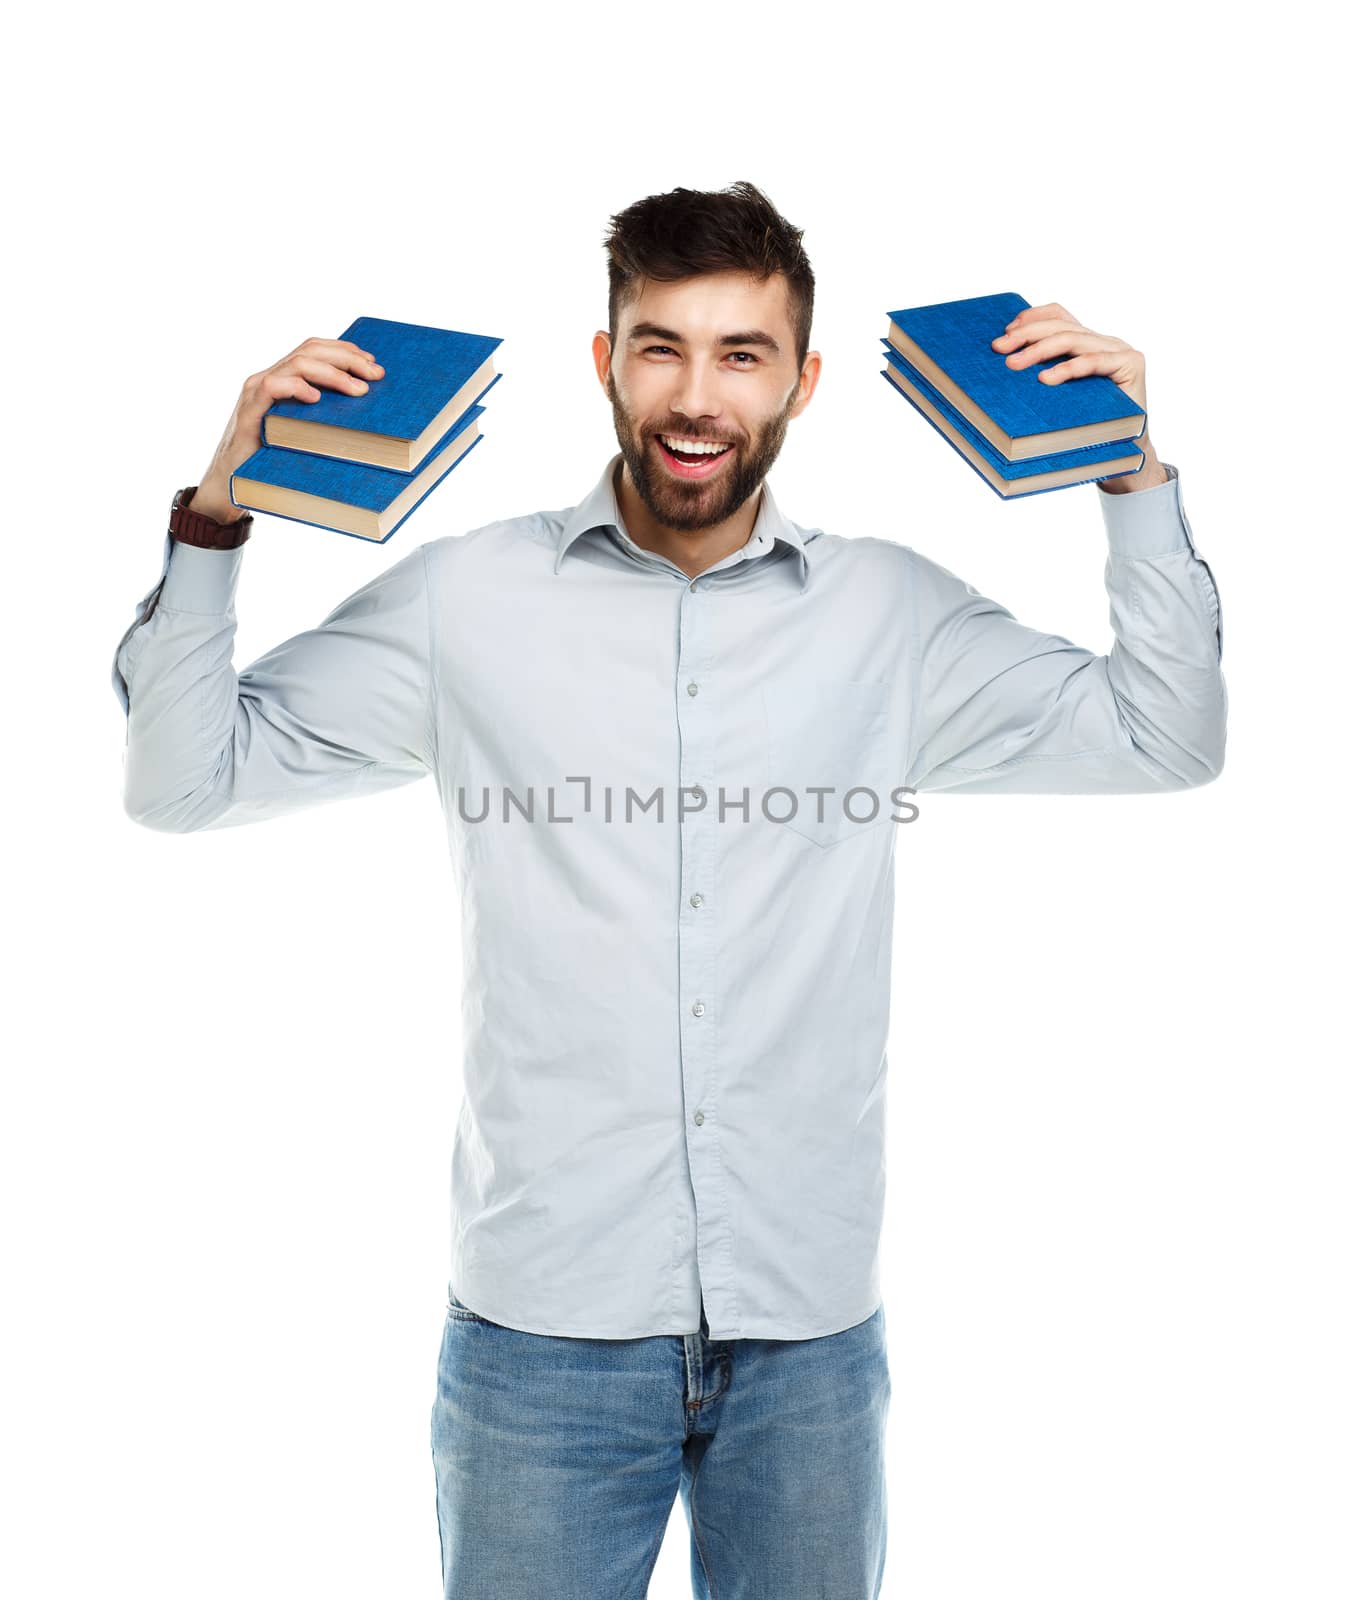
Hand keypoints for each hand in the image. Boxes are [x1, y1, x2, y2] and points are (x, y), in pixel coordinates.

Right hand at [190, 337, 385, 519]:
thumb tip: (367, 417)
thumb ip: (323, 417)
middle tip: (375, 374)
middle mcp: (268, 378)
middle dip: (347, 359)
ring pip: (296, 363)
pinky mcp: (249, 412)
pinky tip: (316, 397)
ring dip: (332, 374)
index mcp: (283, 379)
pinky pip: (271, 387)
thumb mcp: (303, 433)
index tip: (373, 363)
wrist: (232, 483)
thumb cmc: (272, 460)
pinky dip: (295, 387)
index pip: (314, 349)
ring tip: (357, 389)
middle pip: (310, 350)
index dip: (344, 350)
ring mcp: (256, 392)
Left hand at [991, 303, 1165, 490]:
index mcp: (1088, 343)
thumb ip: (1043, 376)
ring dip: (1038, 350)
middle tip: (999, 348)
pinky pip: (1094, 361)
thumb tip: (1003, 369)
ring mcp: (1119, 350)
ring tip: (1014, 364)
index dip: (1032, 317)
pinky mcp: (1132, 364)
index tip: (1005, 332)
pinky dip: (1068, 368)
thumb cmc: (1089, 426)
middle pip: (1061, 325)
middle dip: (1026, 335)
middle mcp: (1105, 342)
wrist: (1127, 450)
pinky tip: (1046, 379)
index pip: (1059, 315)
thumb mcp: (1060, 397)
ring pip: (1073, 339)